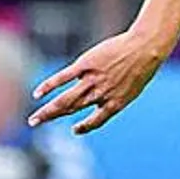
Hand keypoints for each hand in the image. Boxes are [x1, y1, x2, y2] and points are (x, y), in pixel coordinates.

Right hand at [29, 28, 172, 134]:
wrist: (145, 48)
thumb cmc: (142, 65)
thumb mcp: (133, 85)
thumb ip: (117, 93)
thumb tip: (106, 97)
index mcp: (115, 103)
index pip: (96, 121)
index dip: (84, 127)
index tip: (74, 130)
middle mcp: (100, 95)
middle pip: (72, 110)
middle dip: (52, 117)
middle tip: (35, 123)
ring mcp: (92, 81)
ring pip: (65, 99)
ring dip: (47, 110)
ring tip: (34, 118)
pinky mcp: (85, 65)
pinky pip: (63, 78)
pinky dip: (49, 86)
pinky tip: (37, 93)